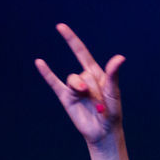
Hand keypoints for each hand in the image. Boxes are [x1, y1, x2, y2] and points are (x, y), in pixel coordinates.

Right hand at [34, 24, 124, 146]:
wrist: (102, 132)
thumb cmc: (112, 113)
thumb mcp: (114, 93)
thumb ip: (112, 75)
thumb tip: (120, 58)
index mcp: (97, 74)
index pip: (81, 53)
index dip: (71, 40)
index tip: (60, 27)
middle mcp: (84, 79)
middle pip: (81, 73)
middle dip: (90, 87)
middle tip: (98, 101)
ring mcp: (74, 88)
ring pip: (72, 80)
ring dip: (79, 89)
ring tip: (87, 100)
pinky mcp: (66, 98)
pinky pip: (54, 83)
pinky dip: (47, 73)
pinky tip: (39, 62)